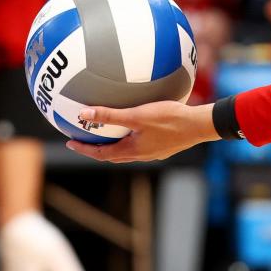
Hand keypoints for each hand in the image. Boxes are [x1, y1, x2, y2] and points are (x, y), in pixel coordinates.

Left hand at [65, 101, 218, 162]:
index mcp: (132, 151)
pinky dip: (129, 137)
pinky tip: (134, 124)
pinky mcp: (163, 145)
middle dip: (96, 148)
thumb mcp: (137, 115)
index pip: (101, 154)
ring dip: (113, 144)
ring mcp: (154, 151)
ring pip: (127, 151)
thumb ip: (110, 115)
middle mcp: (141, 155)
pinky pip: (140, 143)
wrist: (200, 126)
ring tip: (105, 133)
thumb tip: (83, 114)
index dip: (84, 149)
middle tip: (83, 140)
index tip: (70, 143)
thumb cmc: (170, 119)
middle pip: (113, 155)